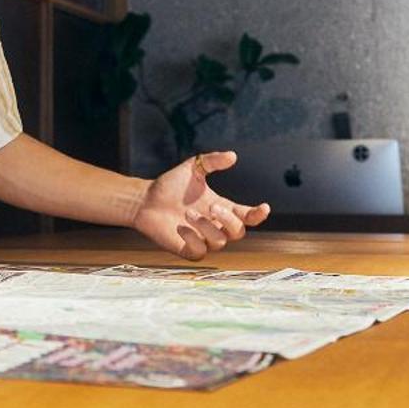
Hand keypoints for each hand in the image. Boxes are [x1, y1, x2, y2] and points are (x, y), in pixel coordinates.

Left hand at [133, 151, 269, 259]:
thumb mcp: (193, 168)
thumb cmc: (170, 186)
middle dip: (229, 220)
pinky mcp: (188, 250)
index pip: (247, 216)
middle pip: (238, 232)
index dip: (258, 214)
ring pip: (220, 242)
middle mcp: (216, 226)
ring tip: (188, 213)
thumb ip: (212, 161)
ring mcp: (203, 240)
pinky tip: (181, 228)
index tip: (264, 207)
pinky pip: (200, 252)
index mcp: (222, 208)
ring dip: (207, 227)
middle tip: (213, 206)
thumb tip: (233, 155)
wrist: (145, 200)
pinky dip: (193, 240)